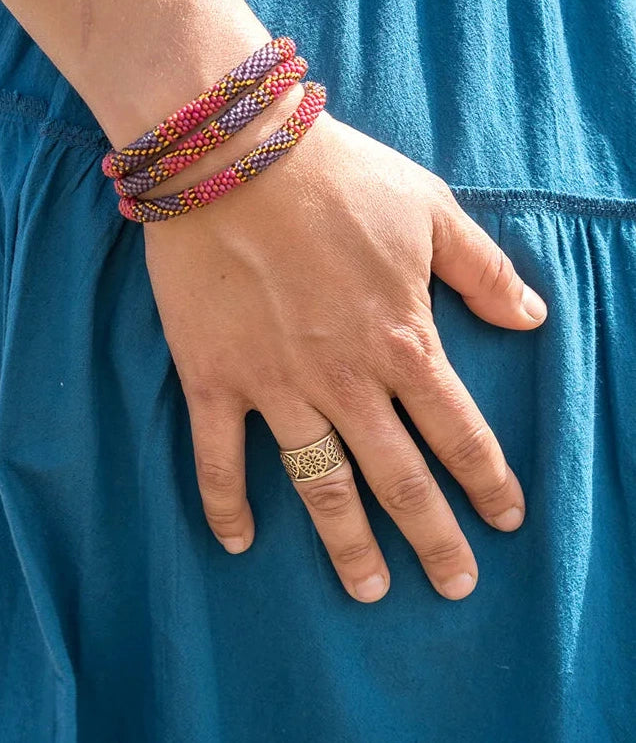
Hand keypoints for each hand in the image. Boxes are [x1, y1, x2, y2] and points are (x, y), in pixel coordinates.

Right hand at [143, 108, 546, 601]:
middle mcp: (345, 380)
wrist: (235, 157)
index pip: (458, 430)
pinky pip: (219, 457)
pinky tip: (238, 542)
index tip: (505, 519)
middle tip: (455, 584)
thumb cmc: (337, 178)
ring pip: (321, 486)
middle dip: (434, 537)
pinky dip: (226, 504)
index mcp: (403, 340)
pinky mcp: (214, 378)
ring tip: (370, 590)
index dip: (487, 480)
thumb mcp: (430, 210)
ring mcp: (276, 386)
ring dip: (348, 544)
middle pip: (400, 478)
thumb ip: (484, 270)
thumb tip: (532, 319)